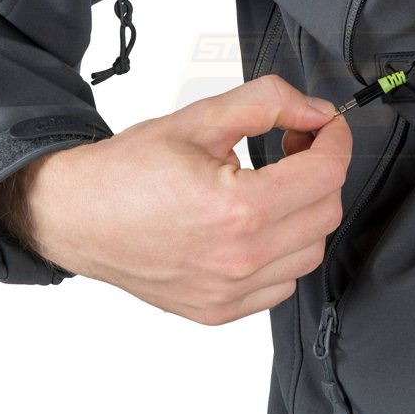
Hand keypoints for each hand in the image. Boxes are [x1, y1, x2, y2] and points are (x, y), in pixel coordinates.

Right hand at [23, 75, 350, 324]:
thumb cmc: (130, 169)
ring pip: (311, 249)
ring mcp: (231, 292)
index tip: (327, 126)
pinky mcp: (221, 311)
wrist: (78, 214)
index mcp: (238, 209)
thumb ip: (268, 103)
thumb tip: (316, 111)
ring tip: (274, 186)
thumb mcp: (201, 118)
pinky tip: (258, 225)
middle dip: (322, 171)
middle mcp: (240, 259)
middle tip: (295, 147)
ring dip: (306, 211)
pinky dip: (284, 249)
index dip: (336, 139)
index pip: (326, 173)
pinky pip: (283, 282)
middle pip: (327, 211)